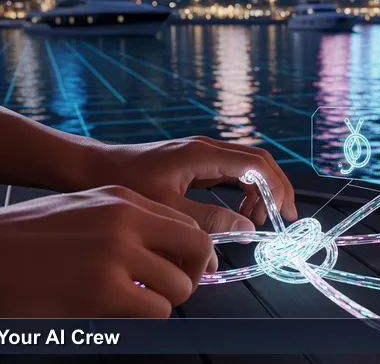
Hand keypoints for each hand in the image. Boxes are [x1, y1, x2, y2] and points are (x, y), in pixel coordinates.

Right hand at [0, 186, 212, 317]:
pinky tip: (117, 311)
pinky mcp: (103, 289)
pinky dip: (145, 317)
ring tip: (134, 302)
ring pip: (180, 285)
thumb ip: (126, 225)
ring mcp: (117, 252)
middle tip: (170, 290)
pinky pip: (156, 310)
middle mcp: (126, 218)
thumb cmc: (20, 239)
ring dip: (164, 300)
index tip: (185, 269)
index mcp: (123, 198)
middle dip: (192, 274)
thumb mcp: (82, 211)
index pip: (186, 223)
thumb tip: (164, 254)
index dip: (192, 252)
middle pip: (198, 248)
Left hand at [89, 136, 297, 233]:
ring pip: (247, 166)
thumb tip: (247, 230)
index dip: (275, 189)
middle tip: (283, 217)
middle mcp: (207, 148)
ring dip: (259, 191)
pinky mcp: (196, 162)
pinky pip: (232, 171)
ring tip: (255, 220)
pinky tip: (239, 211)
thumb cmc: (127, 184)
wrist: (96, 168)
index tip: (281, 215)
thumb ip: (210, 220)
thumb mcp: (169, 208)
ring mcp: (202, 153)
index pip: (256, 165)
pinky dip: (244, 190)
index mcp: (203, 154)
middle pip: (258, 161)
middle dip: (276, 188)